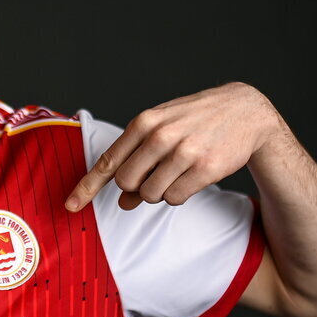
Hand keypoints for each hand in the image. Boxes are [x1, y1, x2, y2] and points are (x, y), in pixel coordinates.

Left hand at [66, 82, 284, 211]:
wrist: (246, 110)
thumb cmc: (195, 120)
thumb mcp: (162, 128)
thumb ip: (138, 159)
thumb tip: (124, 201)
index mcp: (144, 122)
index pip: (108, 162)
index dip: (86, 187)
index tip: (70, 206)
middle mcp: (161, 136)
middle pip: (126, 184)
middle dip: (135, 188)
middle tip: (155, 175)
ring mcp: (184, 152)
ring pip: (150, 195)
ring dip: (159, 191)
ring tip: (177, 171)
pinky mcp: (205, 169)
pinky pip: (175, 199)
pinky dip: (178, 194)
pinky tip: (192, 176)